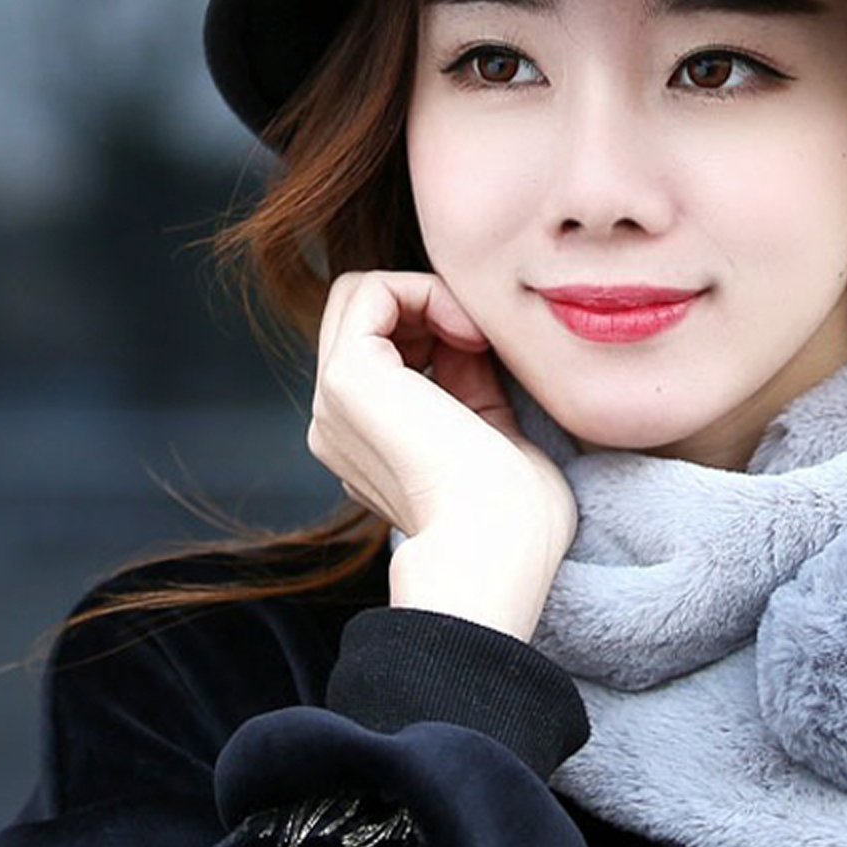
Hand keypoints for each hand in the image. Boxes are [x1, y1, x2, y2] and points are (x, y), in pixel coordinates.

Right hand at [308, 271, 575, 639]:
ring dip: (429, 295)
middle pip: (365, 313)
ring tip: (476, 336)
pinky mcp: (347, 379)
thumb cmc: (514, 520)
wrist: (494, 556)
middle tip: (481, 338)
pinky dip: (424, 290)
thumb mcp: (494, 431)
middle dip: (428, 304)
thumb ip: (471, 381)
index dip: (440, 327)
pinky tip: (467, 332)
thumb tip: (468, 333)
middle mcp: (338, 421)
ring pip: (363, 295)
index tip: (490, 353)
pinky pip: (370, 290)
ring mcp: (333, 401)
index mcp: (368, 439)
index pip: (385, 345)